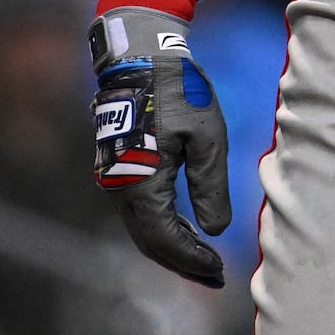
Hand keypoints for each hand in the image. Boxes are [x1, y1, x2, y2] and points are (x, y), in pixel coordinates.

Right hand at [90, 6, 230, 286]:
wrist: (140, 57)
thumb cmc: (178, 91)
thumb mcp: (206, 136)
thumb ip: (210, 186)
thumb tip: (215, 230)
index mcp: (141, 183)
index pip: (165, 240)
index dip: (192, 259)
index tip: (220, 269)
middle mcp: (120, 188)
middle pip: (149, 242)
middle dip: (182, 263)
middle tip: (215, 276)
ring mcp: (115, 178)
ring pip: (142, 229)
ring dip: (171, 248)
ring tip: (203, 260)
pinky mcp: (118, 167)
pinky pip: (139, 211)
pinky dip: (161, 227)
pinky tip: (185, 229)